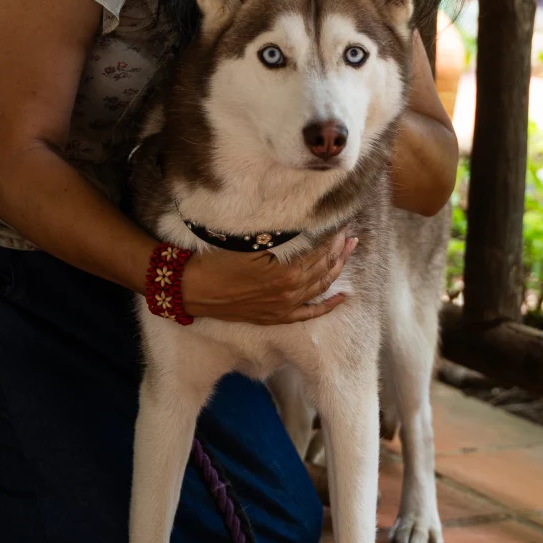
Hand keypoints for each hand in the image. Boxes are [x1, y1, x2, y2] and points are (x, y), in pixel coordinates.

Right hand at [180, 229, 356, 324]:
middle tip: (350, 236)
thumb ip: (278, 237)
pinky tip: (342, 298)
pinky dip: (327, 306)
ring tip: (349, 254)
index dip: (332, 239)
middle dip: (340, 252)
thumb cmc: (216, 261)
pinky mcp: (274, 317)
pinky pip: (308, 313)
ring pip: (320, 289)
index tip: (341, 225)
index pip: (320, 253)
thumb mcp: (249, 242)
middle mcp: (289, 293)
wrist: (192, 289)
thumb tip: (300, 225)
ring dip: (337, 271)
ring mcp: (283, 308)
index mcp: (286, 273)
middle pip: (324, 270)